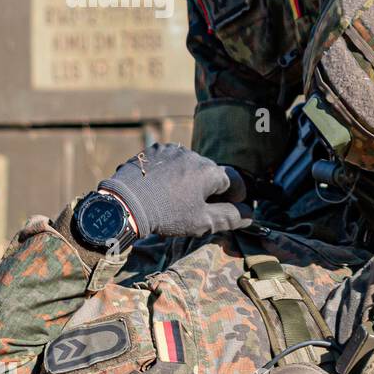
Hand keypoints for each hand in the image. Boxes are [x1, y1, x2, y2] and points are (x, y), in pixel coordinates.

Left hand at [100, 143, 252, 238]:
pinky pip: (171, 160)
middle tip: (202, 207)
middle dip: (212, 188)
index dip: (237, 195)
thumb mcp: (202, 222)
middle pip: (212, 172)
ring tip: (178, 198)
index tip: (233, 206)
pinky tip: (162, 188)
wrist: (124, 204)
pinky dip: (172, 172)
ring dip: (191, 179)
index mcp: (209, 171)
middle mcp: (194, 155)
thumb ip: (230, 217)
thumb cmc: (166, 215)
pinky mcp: (153, 151)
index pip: (235, 179)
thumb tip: (250, 214)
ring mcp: (172, 151)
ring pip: (191, 165)